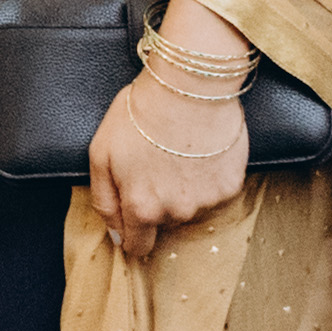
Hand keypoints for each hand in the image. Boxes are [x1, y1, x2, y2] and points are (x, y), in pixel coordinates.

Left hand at [85, 72, 248, 261]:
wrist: (188, 86)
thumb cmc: (141, 113)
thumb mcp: (101, 154)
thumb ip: (104, 200)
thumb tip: (115, 234)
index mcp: (141, 207)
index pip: (138, 245)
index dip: (133, 234)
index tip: (134, 217)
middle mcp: (175, 211)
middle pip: (164, 223)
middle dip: (158, 201)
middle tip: (156, 163)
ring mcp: (206, 200)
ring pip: (191, 207)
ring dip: (184, 188)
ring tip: (178, 152)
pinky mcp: (230, 186)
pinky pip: (215, 192)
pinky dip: (208, 177)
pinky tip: (200, 151)